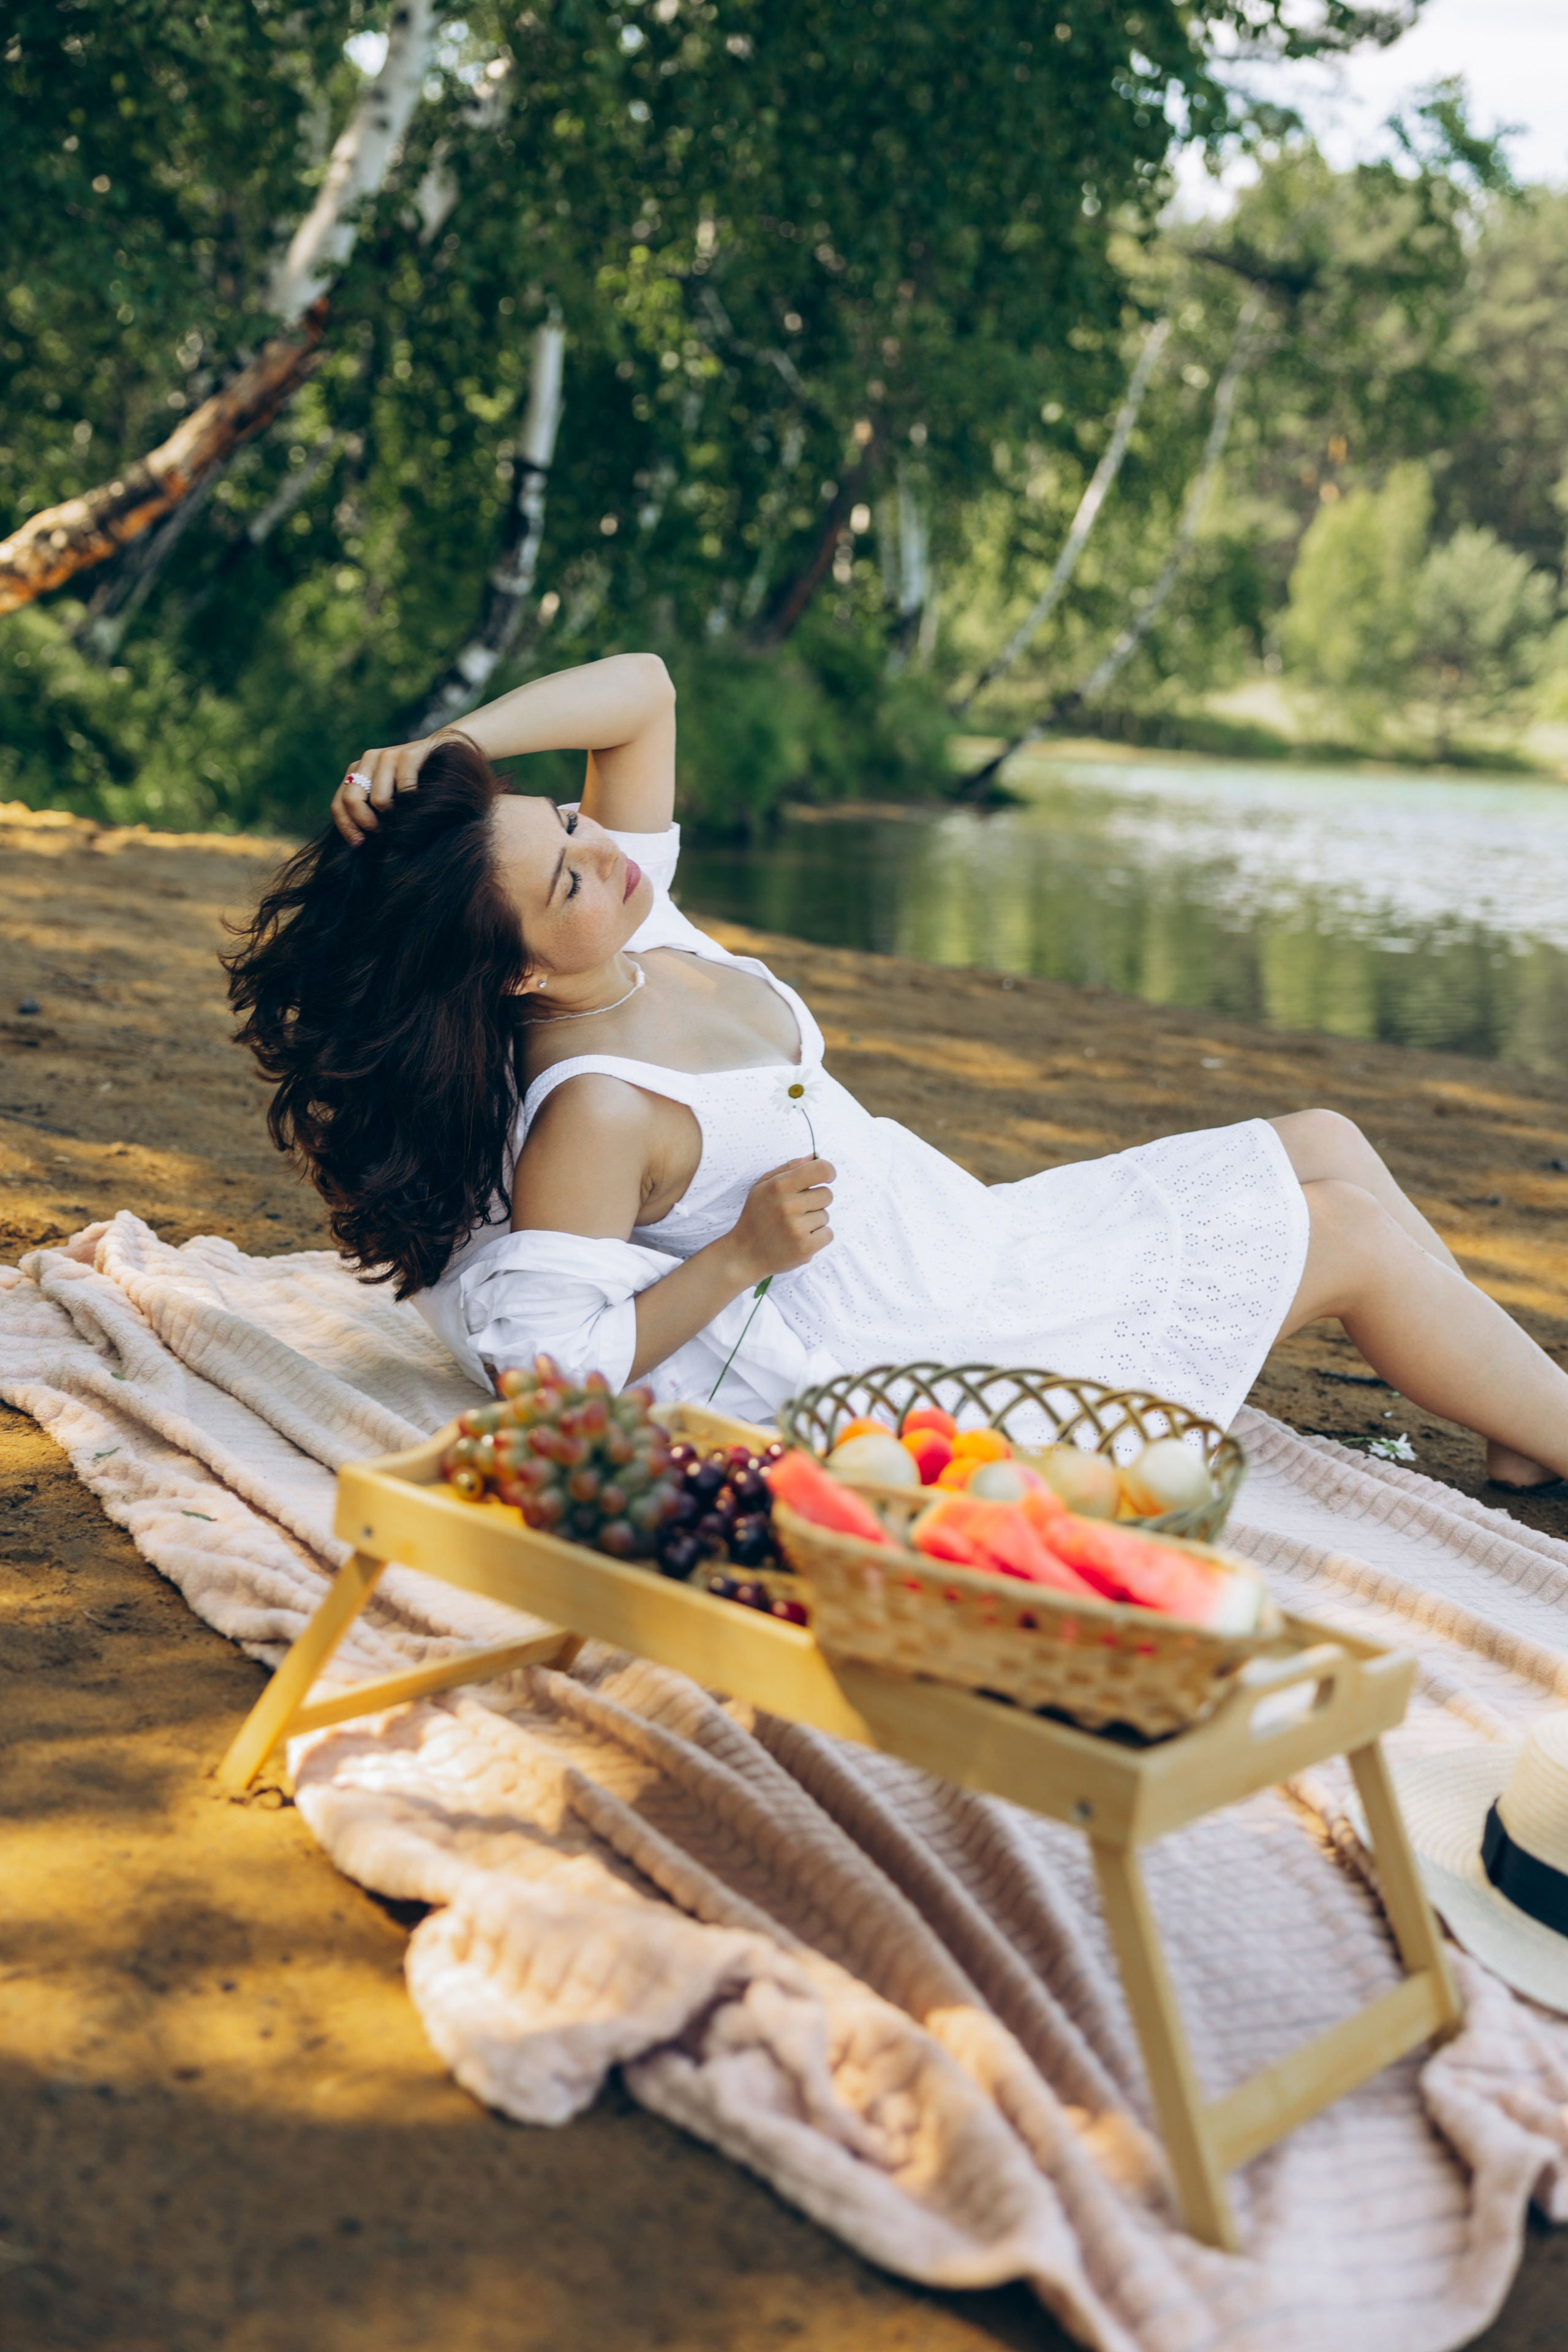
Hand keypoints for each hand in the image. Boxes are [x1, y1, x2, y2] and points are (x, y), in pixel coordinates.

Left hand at [330, 731, 460, 842]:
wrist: (444, 754)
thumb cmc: (415, 785)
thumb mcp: (388, 796)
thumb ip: (370, 811)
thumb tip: (358, 843)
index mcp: (357, 770)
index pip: (339, 803)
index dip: (347, 827)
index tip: (360, 844)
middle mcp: (369, 759)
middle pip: (351, 800)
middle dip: (366, 823)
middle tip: (382, 832)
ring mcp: (388, 755)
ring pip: (378, 800)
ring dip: (392, 816)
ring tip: (404, 816)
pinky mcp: (408, 754)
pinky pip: (404, 790)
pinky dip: (412, 803)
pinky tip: (420, 801)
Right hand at [724, 1157, 835, 1285]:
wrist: (744, 1254)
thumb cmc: (756, 1216)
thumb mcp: (763, 1186)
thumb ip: (790, 1168)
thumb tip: (816, 1156)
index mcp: (779, 1186)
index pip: (821, 1170)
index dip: (829, 1172)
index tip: (827, 1178)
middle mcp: (789, 1206)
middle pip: (827, 1195)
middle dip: (816, 1201)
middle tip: (796, 1210)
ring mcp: (797, 1228)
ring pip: (826, 1216)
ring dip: (814, 1221)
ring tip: (793, 1227)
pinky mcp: (805, 1248)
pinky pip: (828, 1234)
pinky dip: (817, 1237)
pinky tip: (799, 1239)